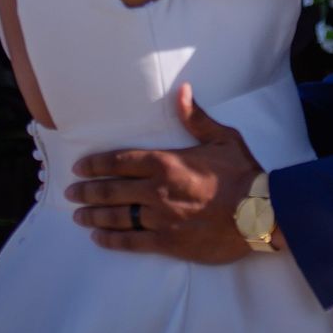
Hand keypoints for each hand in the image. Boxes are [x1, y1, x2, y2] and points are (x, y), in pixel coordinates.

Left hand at [65, 84, 260, 262]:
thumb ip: (196, 117)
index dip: (96, 164)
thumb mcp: (222, 138)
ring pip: (117, 217)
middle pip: (111, 191)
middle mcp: (156, 191)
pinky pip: (132, 242)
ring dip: (94, 216)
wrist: (261, 212)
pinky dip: (112, 241)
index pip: (120, 162)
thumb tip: (182, 90)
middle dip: (87, 192)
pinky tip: (99, 238)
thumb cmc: (242, 174)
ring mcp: (160, 219)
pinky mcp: (168, 242)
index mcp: (166, 163)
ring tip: (78, 216)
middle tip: (71, 193)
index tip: (80, 168)